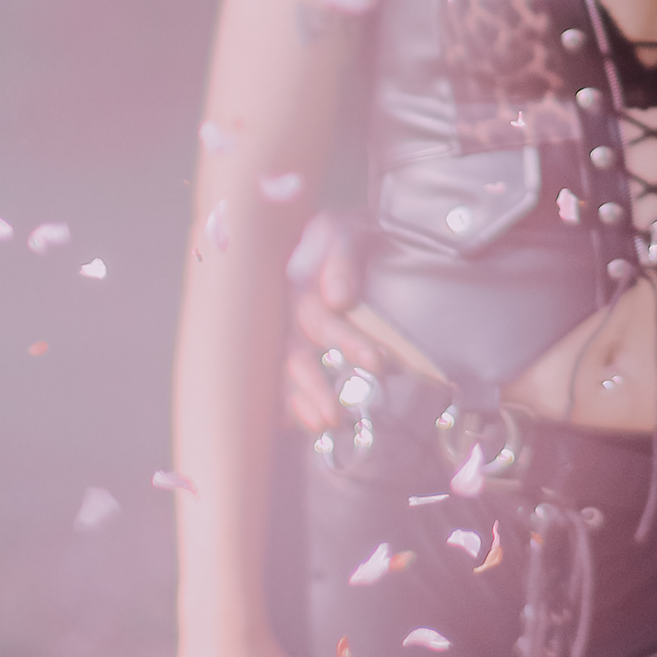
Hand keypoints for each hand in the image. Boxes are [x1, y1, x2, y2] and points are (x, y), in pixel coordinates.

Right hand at [282, 219, 378, 435]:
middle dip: (317, 385)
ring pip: (286, 373)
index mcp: (297, 284)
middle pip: (296, 354)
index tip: (377, 361)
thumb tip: (338, 298)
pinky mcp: (288, 353)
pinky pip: (279, 385)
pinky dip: (291, 407)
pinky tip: (304, 424)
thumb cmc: (354, 236)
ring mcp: (285, 335)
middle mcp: (287, 314)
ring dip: (304, 399)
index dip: (346, 341)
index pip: (317, 317)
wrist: (353, 239)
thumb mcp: (348, 232)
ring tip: (327, 422)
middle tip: (339, 413)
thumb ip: (342, 257)